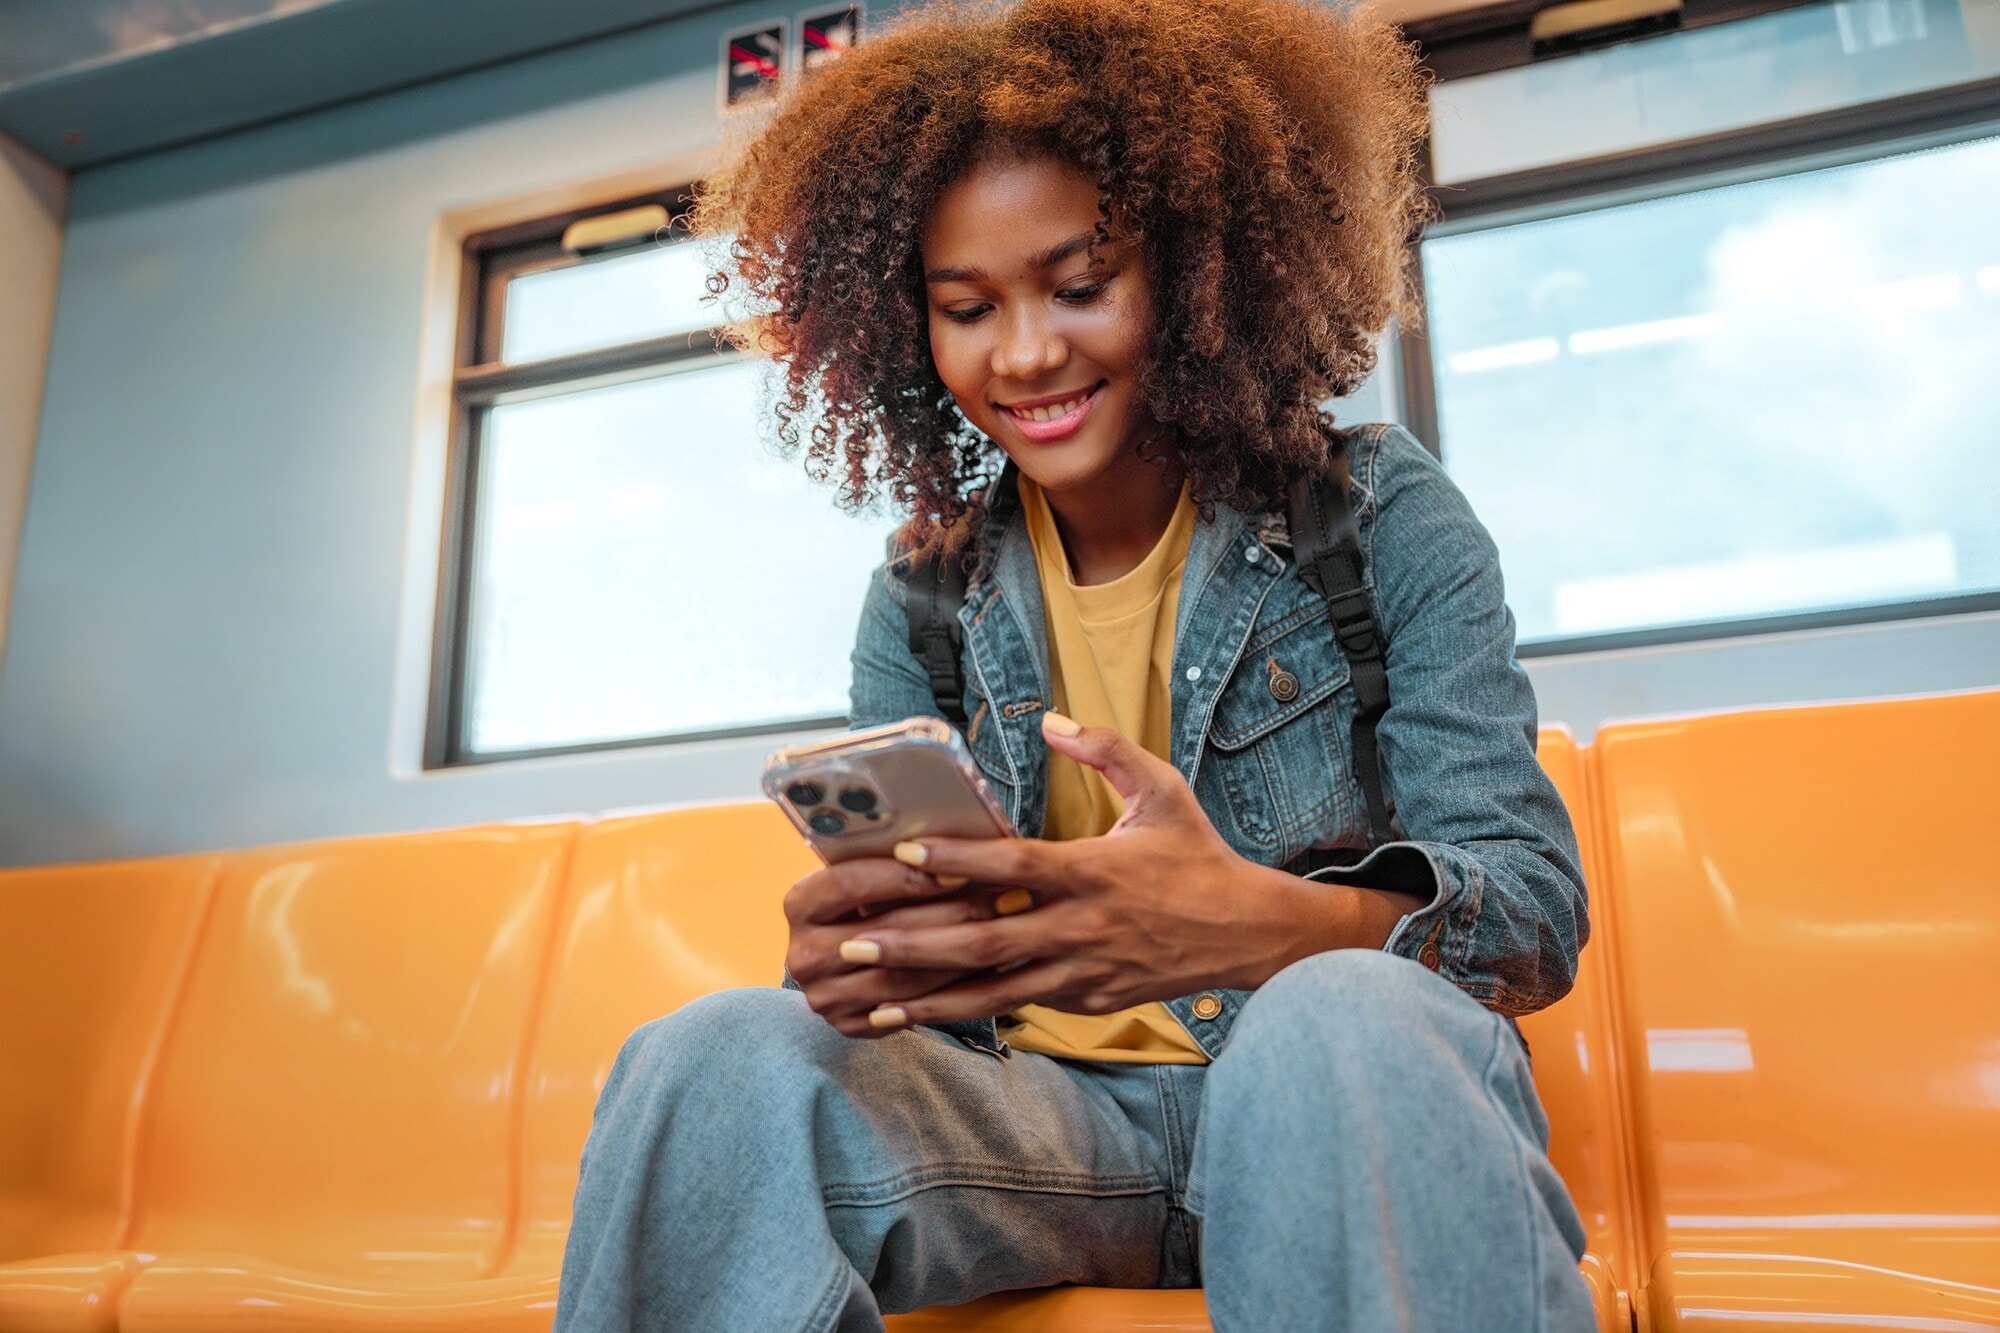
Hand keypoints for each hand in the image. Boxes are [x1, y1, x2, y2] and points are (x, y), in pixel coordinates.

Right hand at [783, 854, 1034, 1037]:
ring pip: (904, 977)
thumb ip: (897, 861)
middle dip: (954, 914)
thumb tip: (957, 835)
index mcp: (799, 902)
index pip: (851, 883)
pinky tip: (992, 970)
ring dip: (963, 955)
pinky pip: (910, 1012)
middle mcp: (802, 954)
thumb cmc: (873, 897)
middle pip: (885, 933)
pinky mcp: (847, 1026)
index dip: (908, 876)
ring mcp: (822, 996)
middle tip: (1008, 899)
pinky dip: (953, 991)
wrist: (846, 958)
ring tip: (1010, 932)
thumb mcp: (870, 873)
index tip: (963, 869)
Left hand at [836, 712, 1424, 1031]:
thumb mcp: (1162, 789)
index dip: (958, 859)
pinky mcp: (1086, 1001)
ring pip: (994, 990)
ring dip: (929, 996)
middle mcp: (1082, 927)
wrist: (1249, 933)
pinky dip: (970, 1012)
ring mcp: (1083, 971)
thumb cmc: (1198, 856)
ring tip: (870, 998)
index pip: (1014, 865)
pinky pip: (1018, 1007)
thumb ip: (1105, 750)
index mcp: (1094, 871)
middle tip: (853, 945)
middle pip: (987, 940)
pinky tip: (923, 1013)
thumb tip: (1050, 719)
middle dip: (914, 945)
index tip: (905, 853)